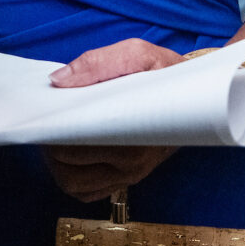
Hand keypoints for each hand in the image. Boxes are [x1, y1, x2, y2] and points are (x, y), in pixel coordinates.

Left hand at [45, 39, 183, 201]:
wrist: (196, 94)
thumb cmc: (164, 71)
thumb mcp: (137, 53)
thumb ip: (96, 63)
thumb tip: (57, 81)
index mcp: (134, 134)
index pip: (76, 146)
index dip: (54, 131)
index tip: (48, 113)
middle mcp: (133, 164)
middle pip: (69, 169)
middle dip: (51, 146)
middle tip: (49, 121)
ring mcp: (129, 176)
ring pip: (74, 185)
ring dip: (57, 164)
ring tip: (59, 136)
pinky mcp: (127, 181)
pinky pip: (86, 192)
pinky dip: (71, 177)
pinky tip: (72, 153)